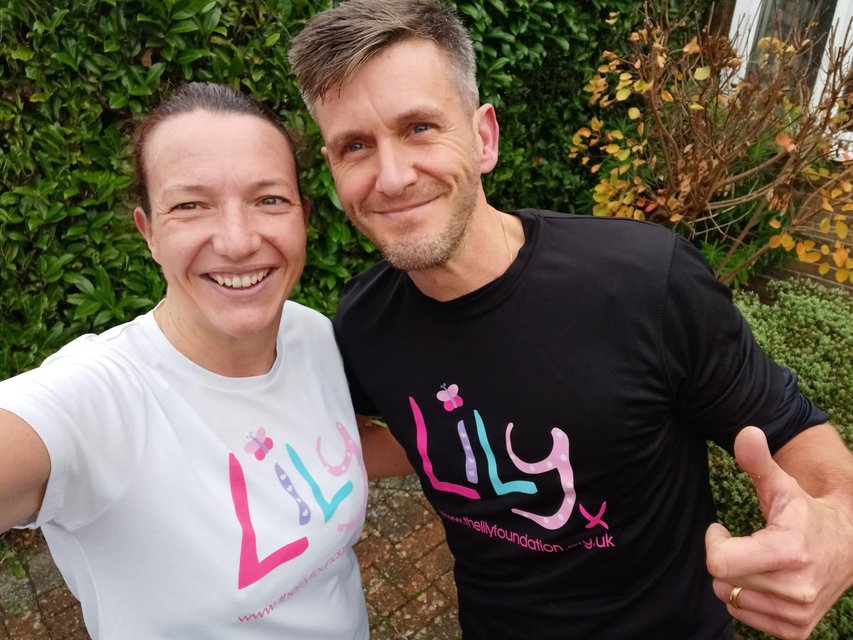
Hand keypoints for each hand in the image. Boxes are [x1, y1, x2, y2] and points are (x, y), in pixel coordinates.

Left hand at [705, 426, 852, 639]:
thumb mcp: (782, 485)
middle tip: (743, 544)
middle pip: (722, 582)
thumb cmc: (805, 513)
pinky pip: (745, 617)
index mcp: (790, 553)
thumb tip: (746, 433)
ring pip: (731, 600)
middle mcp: (797, 590)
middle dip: (725, 560)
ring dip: (736, 580)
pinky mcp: (796, 632)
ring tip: (757, 561)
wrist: (847, 547)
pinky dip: (748, 599)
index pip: (720, 564)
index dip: (714, 543)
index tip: (723, 530)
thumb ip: (759, 462)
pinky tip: (766, 581)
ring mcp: (798, 615)